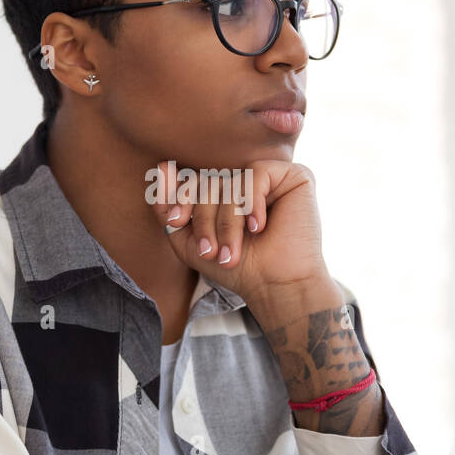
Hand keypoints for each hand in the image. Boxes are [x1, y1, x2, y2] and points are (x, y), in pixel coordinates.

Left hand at [148, 159, 329, 310]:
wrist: (275, 287)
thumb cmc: (236, 268)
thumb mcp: (189, 242)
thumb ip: (167, 207)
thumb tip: (160, 167)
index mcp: (224, 192)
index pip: (192, 179)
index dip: (180, 197)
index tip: (176, 222)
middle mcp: (245, 180)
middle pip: (209, 180)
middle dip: (203, 218)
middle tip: (209, 250)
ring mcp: (269, 177)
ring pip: (230, 181)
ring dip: (226, 222)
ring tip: (231, 253)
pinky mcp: (293, 175)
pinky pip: (256, 174)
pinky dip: (251, 203)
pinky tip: (258, 228)